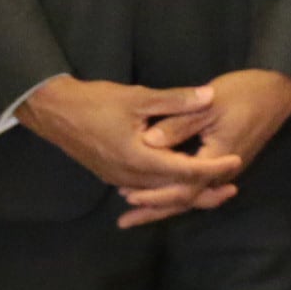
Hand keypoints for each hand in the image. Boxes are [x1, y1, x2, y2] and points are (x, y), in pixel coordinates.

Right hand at [20, 75, 244, 203]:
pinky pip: (145, 189)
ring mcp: (119, 180)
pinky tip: (176, 182)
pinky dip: (164, 188)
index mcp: (140, 160)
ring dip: (185, 191)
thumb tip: (209, 96)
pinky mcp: (112, 176)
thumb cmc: (95, 102)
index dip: (213, 167)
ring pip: (159, 193)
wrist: (54, 112)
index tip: (237, 160)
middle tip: (233, 186)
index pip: (185, 170)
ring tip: (211, 187)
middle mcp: (131, 178)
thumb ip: (175, 100)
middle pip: (174, 191)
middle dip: (204, 189)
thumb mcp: (138, 97)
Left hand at [119, 70, 290, 225]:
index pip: (183, 188)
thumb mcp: (210, 105)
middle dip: (155, 210)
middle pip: (185, 200)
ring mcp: (224, 170)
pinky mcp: (223, 163)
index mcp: (217, 160)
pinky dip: (177, 190)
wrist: (277, 91)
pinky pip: (197, 185)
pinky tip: (161, 190)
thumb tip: (148, 142)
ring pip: (191, 194)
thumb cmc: (244, 94)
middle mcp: (221, 173)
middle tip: (125, 221)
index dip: (155, 195)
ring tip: (136, 212)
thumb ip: (180, 123)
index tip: (129, 196)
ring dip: (164, 203)